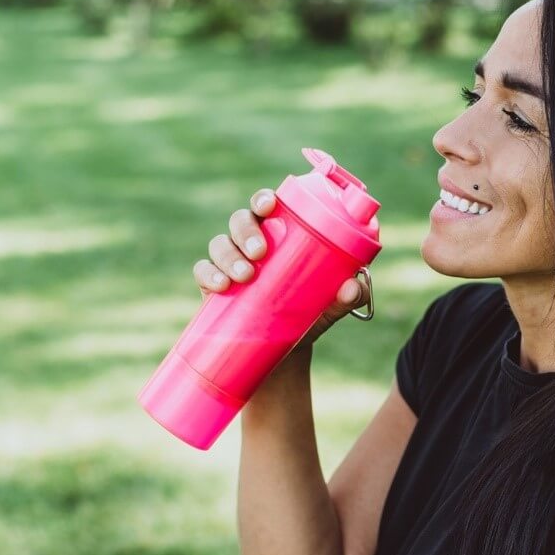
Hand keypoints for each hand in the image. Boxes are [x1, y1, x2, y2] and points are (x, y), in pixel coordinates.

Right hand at [192, 188, 370, 350]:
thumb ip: (346, 298)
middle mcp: (251, 243)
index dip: (264, 199)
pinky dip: (208, 273)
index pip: (267, 206)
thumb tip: (351, 287)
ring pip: (220, 244)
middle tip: (259, 252)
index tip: (270, 204)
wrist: (282, 355)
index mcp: (279, 235)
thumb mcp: (329, 308)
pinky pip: (203, 270)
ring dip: (229, 255)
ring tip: (245, 276)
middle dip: (247, 231)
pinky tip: (220, 286)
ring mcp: (229, 263)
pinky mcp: (212, 285)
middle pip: (241, 220)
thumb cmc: (308, 317)